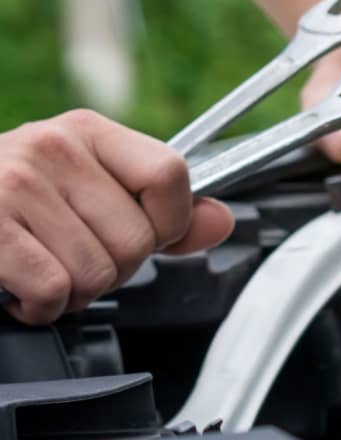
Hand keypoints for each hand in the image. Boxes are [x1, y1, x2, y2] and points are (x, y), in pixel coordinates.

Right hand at [0, 109, 233, 323]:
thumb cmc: (19, 203)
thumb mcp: (93, 190)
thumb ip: (162, 209)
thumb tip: (221, 220)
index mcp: (89, 132)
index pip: (170, 176)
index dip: (169, 223)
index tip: (144, 233)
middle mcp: (54, 148)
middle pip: (138, 241)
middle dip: (113, 269)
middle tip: (73, 255)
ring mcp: (17, 184)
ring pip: (98, 273)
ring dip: (74, 291)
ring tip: (43, 267)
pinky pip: (53, 290)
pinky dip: (40, 307)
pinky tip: (21, 285)